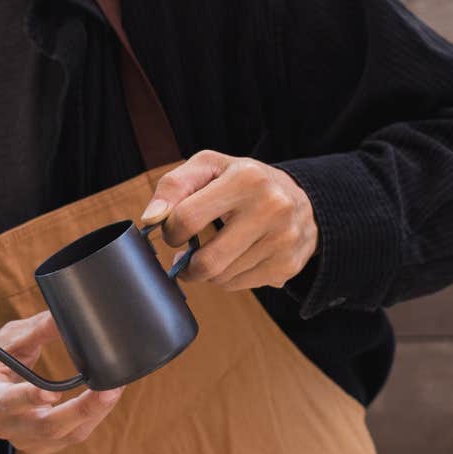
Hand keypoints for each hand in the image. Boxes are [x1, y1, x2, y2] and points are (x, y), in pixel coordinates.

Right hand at [0, 311, 122, 453]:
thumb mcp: (8, 339)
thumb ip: (36, 329)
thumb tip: (68, 314)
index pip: (7, 402)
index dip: (28, 399)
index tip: (50, 392)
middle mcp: (6, 425)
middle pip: (46, 427)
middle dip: (81, 411)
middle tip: (108, 391)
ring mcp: (25, 440)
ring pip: (64, 435)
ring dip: (93, 414)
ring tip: (114, 390)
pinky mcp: (42, 445)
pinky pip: (71, 436)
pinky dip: (91, 419)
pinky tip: (105, 400)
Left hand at [139, 150, 318, 290]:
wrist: (302, 200)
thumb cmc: (243, 182)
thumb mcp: (210, 167)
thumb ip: (174, 186)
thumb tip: (150, 219)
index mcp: (246, 178)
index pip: (187, 219)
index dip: (170, 232)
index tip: (173, 232)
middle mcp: (271, 207)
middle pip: (206, 261)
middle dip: (187, 265)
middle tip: (186, 256)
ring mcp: (282, 239)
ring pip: (221, 278)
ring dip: (208, 270)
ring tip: (215, 251)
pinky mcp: (287, 265)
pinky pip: (238, 286)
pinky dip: (228, 277)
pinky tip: (234, 258)